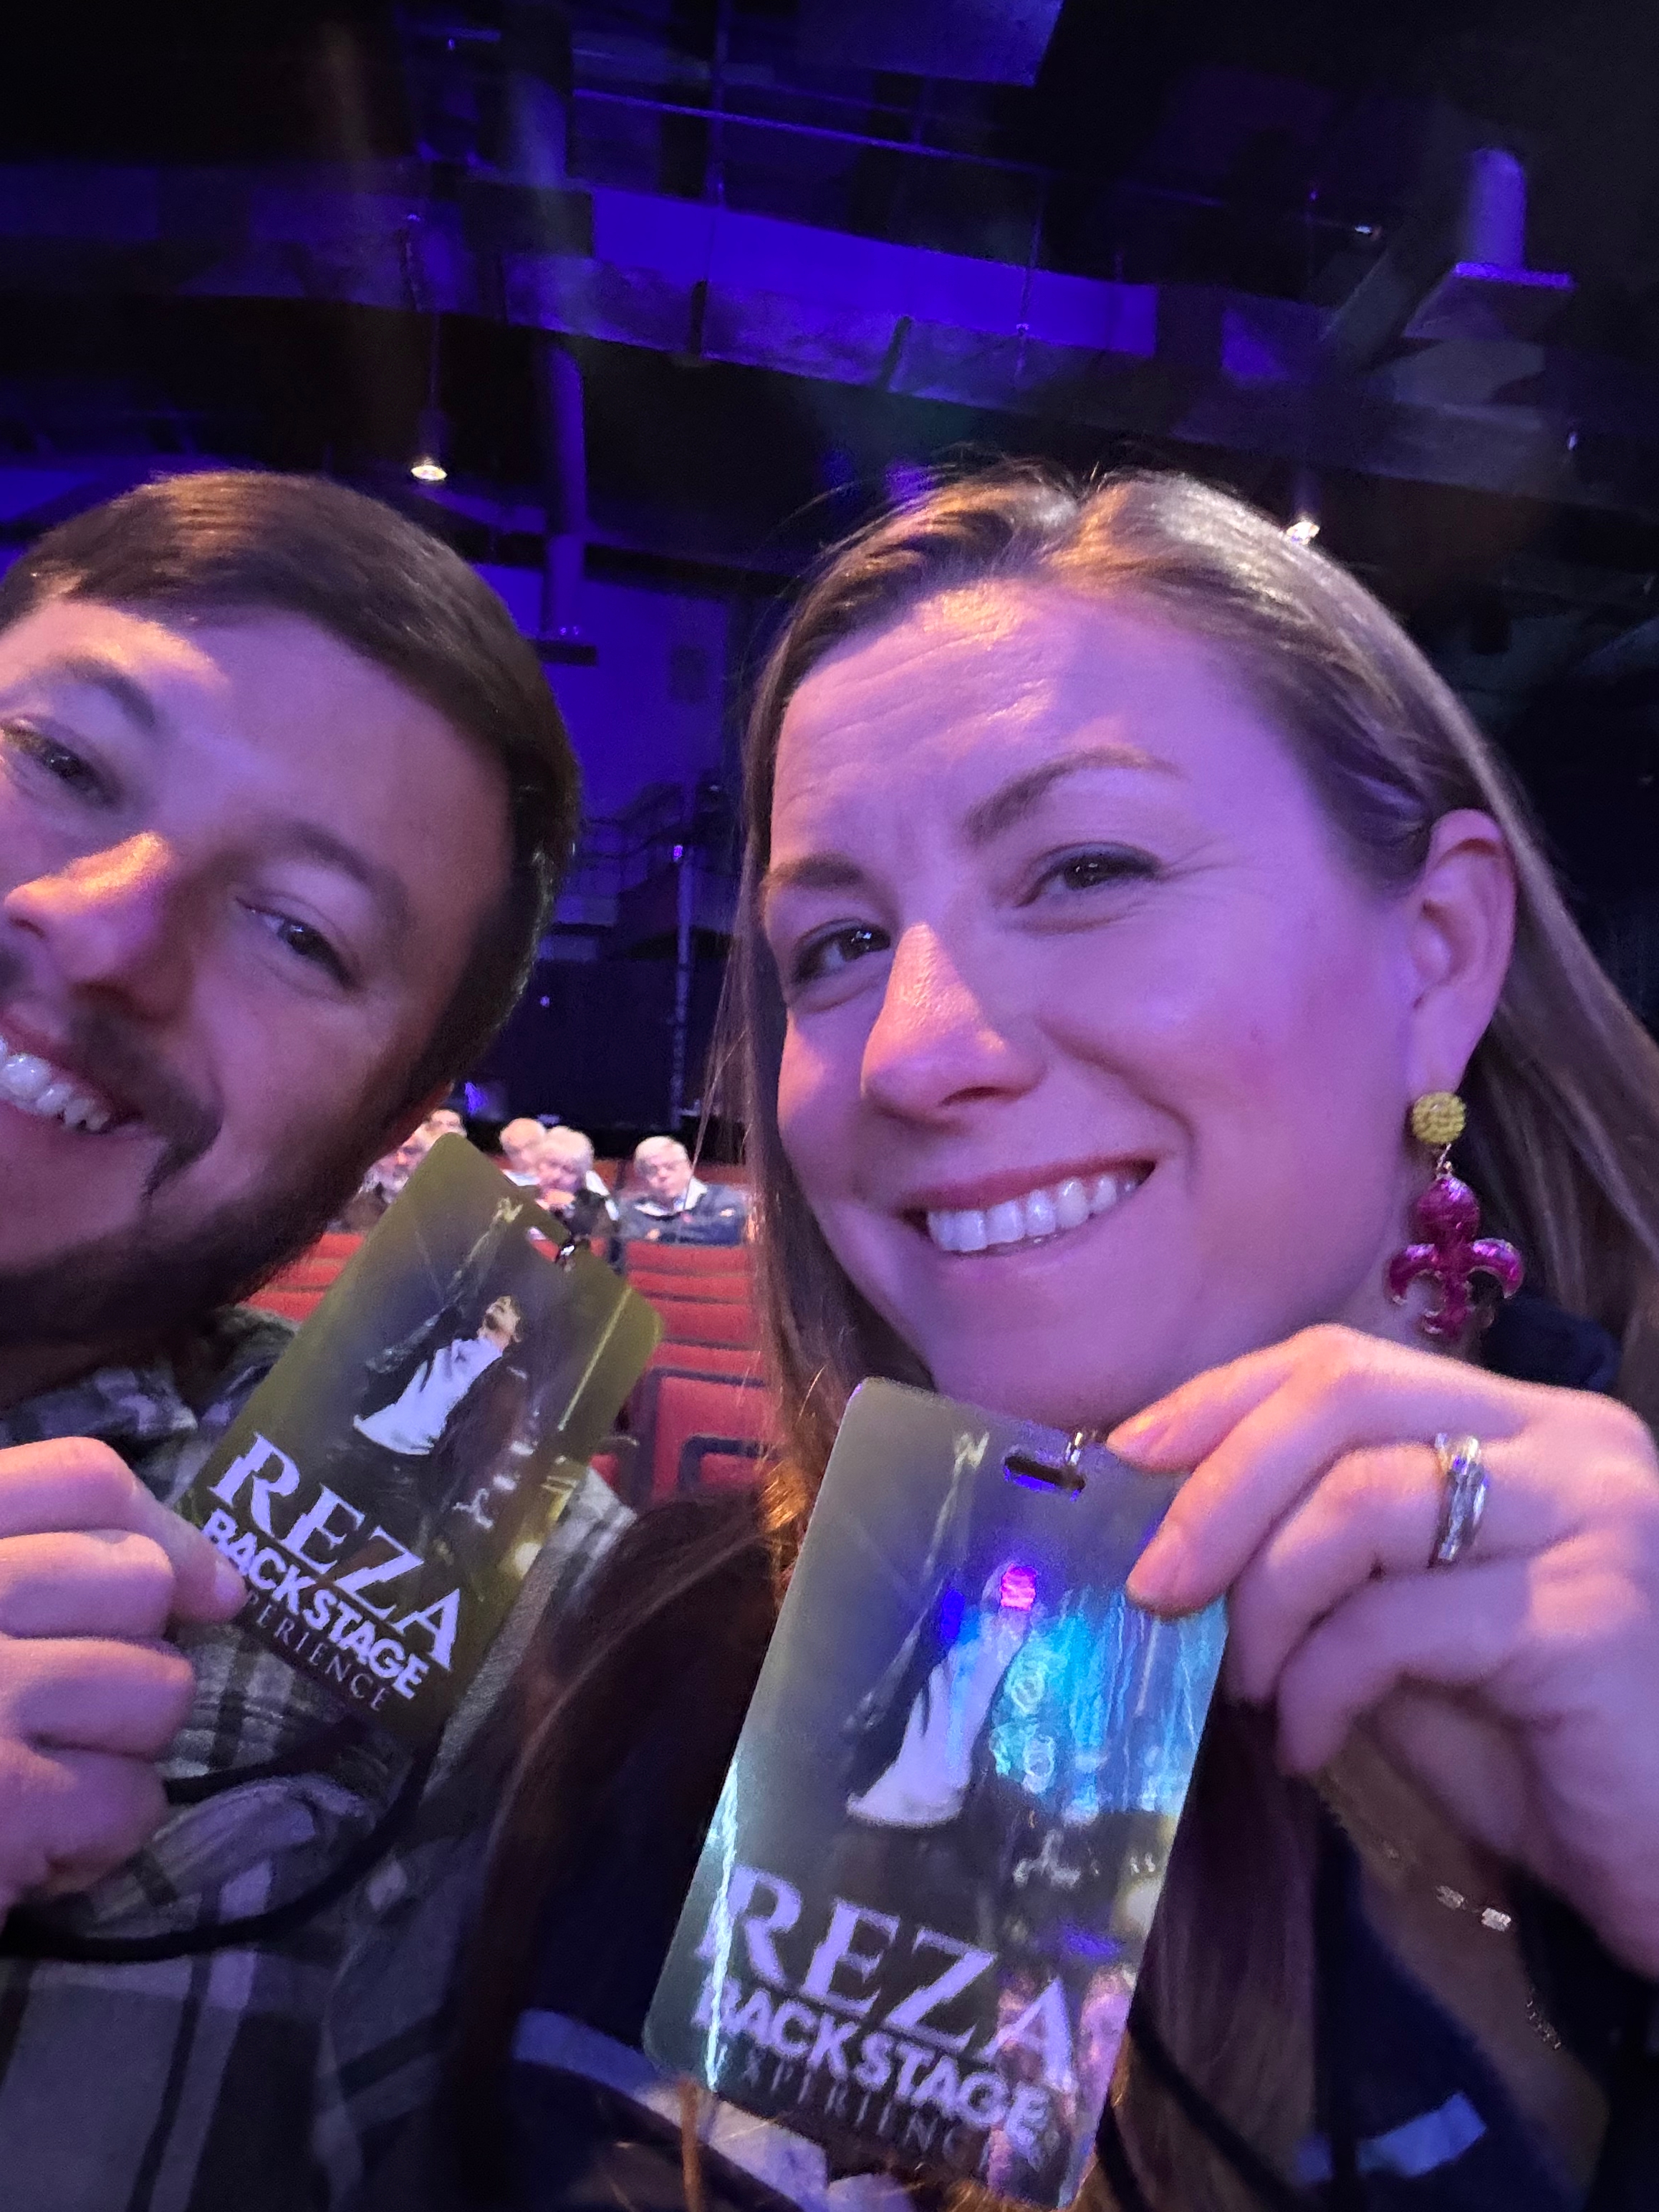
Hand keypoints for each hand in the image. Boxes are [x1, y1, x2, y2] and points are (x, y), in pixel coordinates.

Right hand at [0, 1438, 245, 1913]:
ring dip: (121, 1746)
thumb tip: (225, 1588)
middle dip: (131, 1653)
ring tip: (40, 1773)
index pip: (83, 1480)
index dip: (161, 1531)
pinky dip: (99, 1835)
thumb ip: (52, 1559)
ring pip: (160, 1690)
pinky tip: (31, 1844)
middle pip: (138, 1580)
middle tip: (60, 1706)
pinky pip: (133, 1800)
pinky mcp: (4, 1807)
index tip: (196, 1587)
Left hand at [1112, 1325, 1658, 1975]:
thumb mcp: (1406, 1625)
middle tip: (1154, 1584)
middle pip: (1344, 1396)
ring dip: (1265, 1598)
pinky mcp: (1594, 1617)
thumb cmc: (1540, 1744)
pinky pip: (1394, 1624)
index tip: (1127, 1458)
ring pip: (1361, 1500)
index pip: (1345, 1361)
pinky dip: (1317, 1687)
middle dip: (1220, 1486)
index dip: (1221, 1400)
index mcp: (1525, 1422)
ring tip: (1250, 1684)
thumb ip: (1322, 1557)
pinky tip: (1308, 1746)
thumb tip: (1170, 1527)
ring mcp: (1593, 1517)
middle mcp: (1571, 1442)